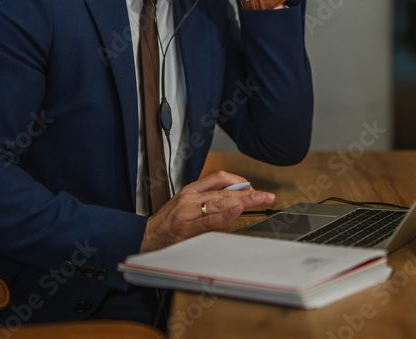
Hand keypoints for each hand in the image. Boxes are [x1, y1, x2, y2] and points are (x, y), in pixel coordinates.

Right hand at [139, 170, 274, 252]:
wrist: (148, 237)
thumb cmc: (168, 222)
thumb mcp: (186, 204)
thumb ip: (208, 199)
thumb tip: (235, 199)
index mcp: (191, 190)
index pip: (219, 177)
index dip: (239, 181)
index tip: (253, 189)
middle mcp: (191, 198)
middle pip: (224, 190)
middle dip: (248, 193)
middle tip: (266, 196)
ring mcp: (189, 212)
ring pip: (220, 202)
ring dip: (244, 201)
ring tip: (260, 200)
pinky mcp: (188, 228)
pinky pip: (210, 220)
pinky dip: (225, 215)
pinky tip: (237, 211)